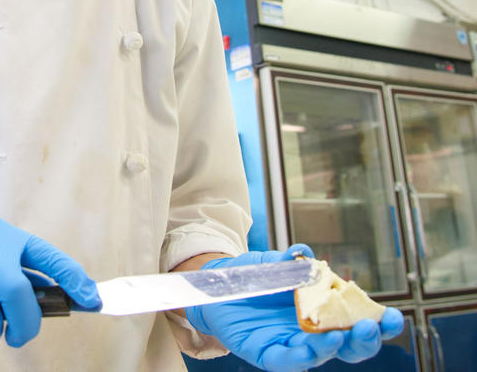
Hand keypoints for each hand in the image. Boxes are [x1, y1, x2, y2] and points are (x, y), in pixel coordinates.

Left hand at [186, 245, 403, 371]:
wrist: (218, 286)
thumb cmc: (253, 276)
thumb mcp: (272, 264)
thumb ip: (290, 262)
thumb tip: (304, 253)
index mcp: (323, 311)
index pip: (356, 321)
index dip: (378, 323)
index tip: (395, 317)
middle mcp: (313, 333)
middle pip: (347, 345)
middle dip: (364, 339)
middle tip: (371, 326)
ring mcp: (292, 345)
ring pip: (319, 355)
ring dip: (332, 348)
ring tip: (339, 335)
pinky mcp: (267, 352)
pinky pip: (284, 360)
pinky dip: (297, 357)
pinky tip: (306, 350)